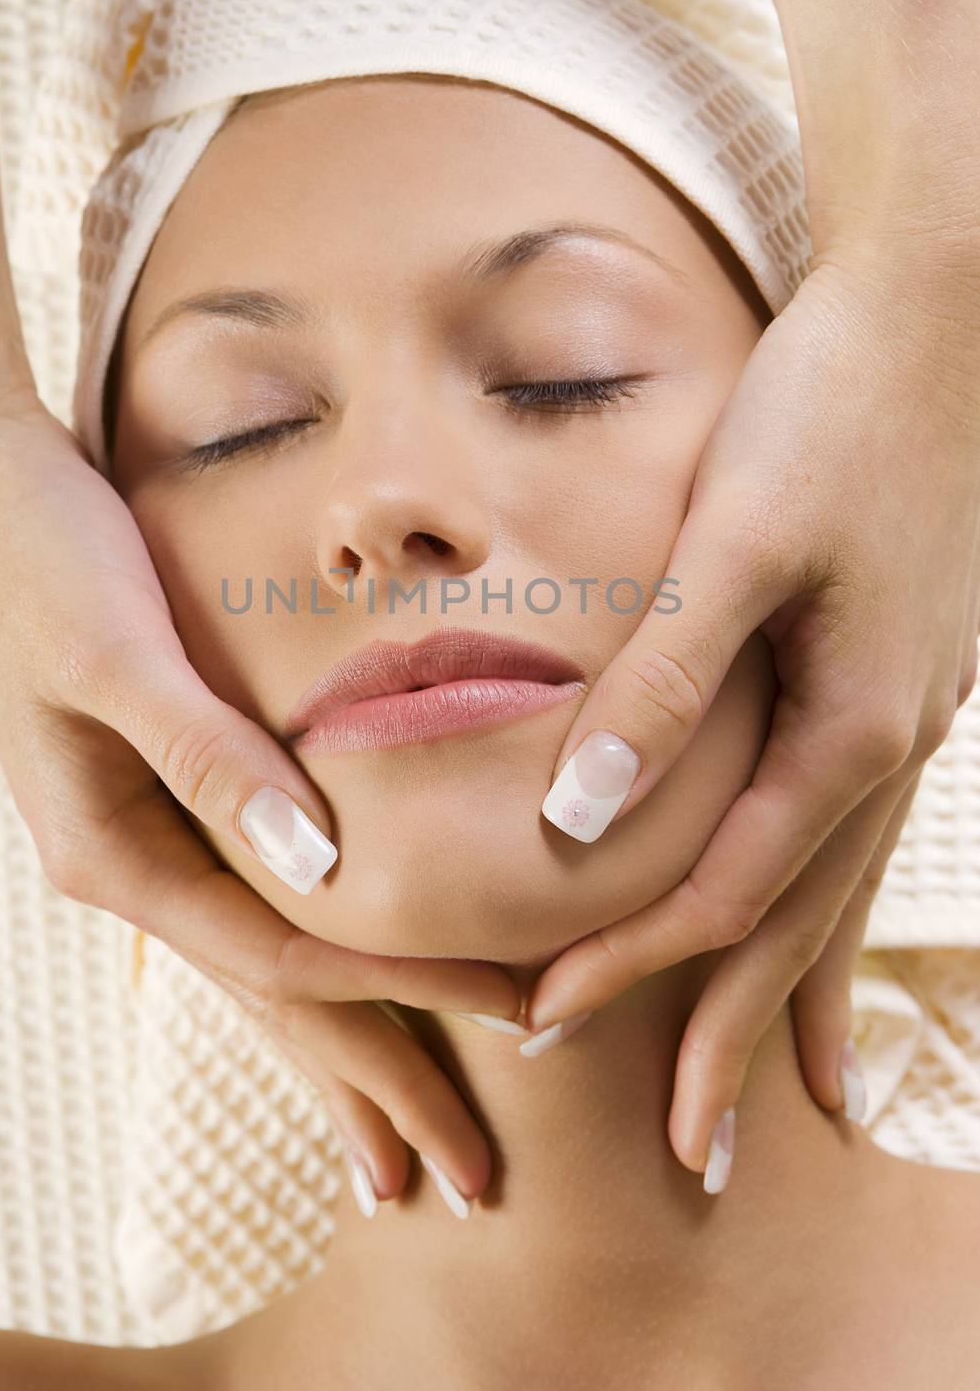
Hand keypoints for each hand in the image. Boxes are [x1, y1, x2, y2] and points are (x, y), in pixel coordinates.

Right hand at [0, 388, 522, 1209]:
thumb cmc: (38, 555)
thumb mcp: (116, 653)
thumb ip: (208, 759)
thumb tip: (322, 867)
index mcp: (115, 852)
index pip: (288, 956)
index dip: (403, 999)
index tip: (516, 1021)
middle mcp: (130, 866)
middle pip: (277, 1000)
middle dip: (373, 1086)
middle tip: (467, 1182)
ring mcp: (140, 842)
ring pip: (265, 969)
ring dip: (342, 1051)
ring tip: (407, 1142)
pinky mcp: (159, 799)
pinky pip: (253, 905)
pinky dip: (314, 957)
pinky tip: (348, 984)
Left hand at [520, 245, 979, 1179]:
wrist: (943, 315)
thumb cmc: (833, 410)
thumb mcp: (742, 537)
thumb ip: (667, 680)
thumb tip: (578, 818)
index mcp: (847, 726)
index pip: (719, 894)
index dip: (628, 969)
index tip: (536, 1026)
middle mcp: (889, 743)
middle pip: (796, 927)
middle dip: (728, 1039)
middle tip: (688, 1159)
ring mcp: (907, 715)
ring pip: (839, 888)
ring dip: (794, 991)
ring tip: (780, 1091)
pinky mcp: (898, 676)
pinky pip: (854, 823)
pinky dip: (828, 896)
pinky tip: (818, 906)